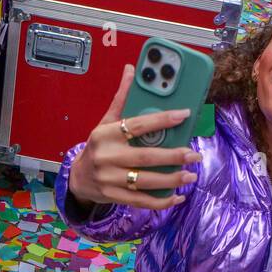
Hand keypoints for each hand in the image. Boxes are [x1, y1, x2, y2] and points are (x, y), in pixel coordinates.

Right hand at [67, 64, 202, 209]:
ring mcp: (109, 179)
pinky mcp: (114, 196)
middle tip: (194, 155)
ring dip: (171, 179)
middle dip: (174, 156)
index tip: (184, 114)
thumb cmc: (98, 147)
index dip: (162, 119)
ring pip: (145, 181)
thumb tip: (131, 69)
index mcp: (106, 134)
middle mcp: (107, 157)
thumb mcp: (106, 122)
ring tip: (191, 175)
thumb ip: (122, 99)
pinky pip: (141, 201)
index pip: (137, 125)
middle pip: (146, 157)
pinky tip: (178, 196)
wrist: (78, 178)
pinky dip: (161, 201)